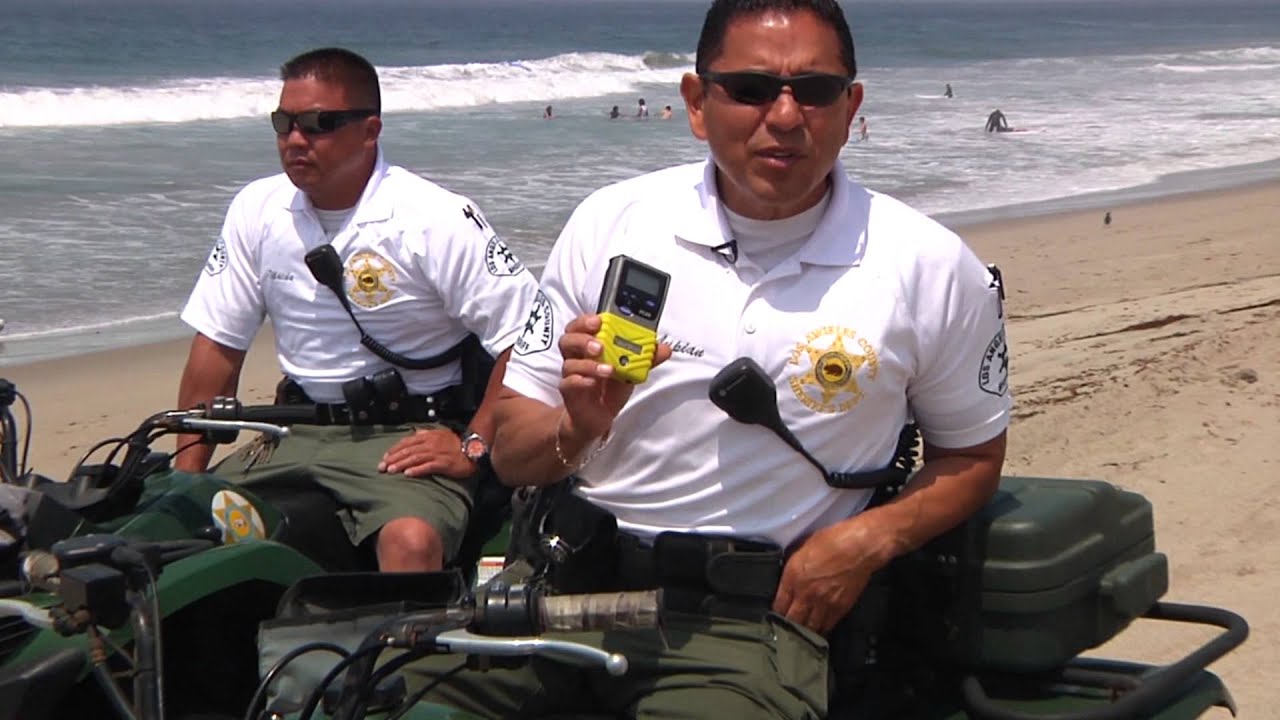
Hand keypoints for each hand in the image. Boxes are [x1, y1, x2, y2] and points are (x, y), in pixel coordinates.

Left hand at [379, 427, 475, 479]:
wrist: (472, 450)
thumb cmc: (455, 444)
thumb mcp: (440, 434)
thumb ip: (426, 433)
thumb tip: (414, 434)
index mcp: (428, 436)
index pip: (407, 442)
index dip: (394, 449)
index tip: (385, 457)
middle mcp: (430, 444)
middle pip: (407, 450)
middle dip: (393, 459)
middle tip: (381, 467)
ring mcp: (436, 453)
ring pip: (414, 458)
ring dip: (401, 464)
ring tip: (390, 471)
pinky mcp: (442, 463)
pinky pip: (427, 467)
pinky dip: (416, 470)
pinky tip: (407, 474)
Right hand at [556, 313, 670, 443]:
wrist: (599, 416)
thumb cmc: (610, 387)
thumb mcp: (632, 370)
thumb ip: (646, 358)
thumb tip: (664, 348)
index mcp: (589, 344)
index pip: (581, 325)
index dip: (587, 320)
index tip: (600, 319)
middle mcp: (577, 356)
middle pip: (568, 339)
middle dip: (584, 338)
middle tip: (600, 345)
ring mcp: (571, 374)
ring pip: (569, 362)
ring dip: (589, 364)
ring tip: (608, 370)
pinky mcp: (570, 391)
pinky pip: (569, 383)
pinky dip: (580, 381)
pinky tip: (592, 383)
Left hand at [772, 520, 879, 633]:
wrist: (860, 547)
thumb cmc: (833, 539)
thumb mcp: (804, 546)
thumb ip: (794, 564)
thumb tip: (789, 573)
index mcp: (793, 577)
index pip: (778, 605)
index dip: (776, 612)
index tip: (776, 615)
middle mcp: (805, 594)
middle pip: (791, 621)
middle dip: (787, 626)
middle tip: (785, 629)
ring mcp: (823, 603)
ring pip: (809, 628)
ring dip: (804, 631)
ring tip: (801, 635)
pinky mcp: (840, 608)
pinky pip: (827, 626)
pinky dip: (822, 630)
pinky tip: (819, 631)